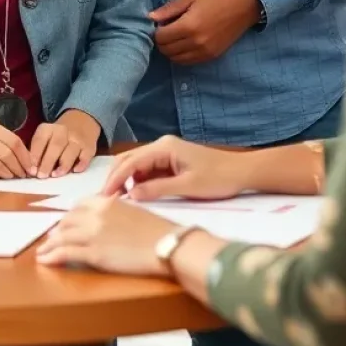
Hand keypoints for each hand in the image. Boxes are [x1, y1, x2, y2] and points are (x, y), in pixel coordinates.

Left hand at [30, 110, 99, 178]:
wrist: (81, 122)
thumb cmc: (57, 137)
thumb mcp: (45, 137)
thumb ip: (38, 151)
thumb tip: (32, 171)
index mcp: (48, 129)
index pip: (40, 140)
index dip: (35, 155)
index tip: (31, 169)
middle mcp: (63, 131)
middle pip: (56, 146)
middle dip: (48, 162)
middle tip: (41, 176)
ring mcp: (77, 139)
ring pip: (71, 151)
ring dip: (63, 165)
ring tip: (55, 175)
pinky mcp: (89, 147)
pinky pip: (85, 156)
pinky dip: (81, 164)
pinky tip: (75, 171)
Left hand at [36, 197, 179, 275]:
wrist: (167, 245)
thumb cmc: (159, 231)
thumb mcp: (135, 212)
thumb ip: (117, 212)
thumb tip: (110, 221)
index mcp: (107, 201)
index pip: (80, 205)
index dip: (71, 216)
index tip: (66, 223)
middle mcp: (96, 214)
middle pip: (68, 220)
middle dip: (58, 230)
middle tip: (52, 238)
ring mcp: (93, 233)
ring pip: (62, 236)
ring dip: (50, 244)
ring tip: (43, 251)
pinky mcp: (94, 253)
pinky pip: (65, 253)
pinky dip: (51, 256)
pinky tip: (44, 260)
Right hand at [102, 136, 254, 201]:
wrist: (241, 172)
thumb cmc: (218, 178)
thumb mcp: (187, 187)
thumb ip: (157, 190)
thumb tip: (131, 196)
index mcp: (164, 148)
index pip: (131, 162)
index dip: (115, 179)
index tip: (104, 196)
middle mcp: (161, 146)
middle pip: (129, 160)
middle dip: (116, 178)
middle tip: (105, 200)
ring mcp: (166, 152)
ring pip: (137, 165)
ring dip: (126, 180)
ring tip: (117, 200)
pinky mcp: (171, 161)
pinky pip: (148, 170)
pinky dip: (138, 181)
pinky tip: (135, 194)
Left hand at [150, 0, 261, 64]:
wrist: (241, 9)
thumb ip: (169, 8)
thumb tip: (150, 17)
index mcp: (188, 26)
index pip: (161, 37)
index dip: (157, 30)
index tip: (162, 23)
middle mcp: (195, 42)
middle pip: (166, 50)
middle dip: (162, 41)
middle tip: (167, 30)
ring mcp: (204, 52)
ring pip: (175, 59)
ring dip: (170, 50)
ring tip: (175, 37)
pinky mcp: (211, 57)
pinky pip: (188, 62)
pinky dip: (181, 56)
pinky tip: (184, 44)